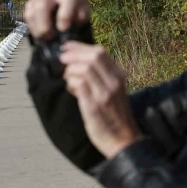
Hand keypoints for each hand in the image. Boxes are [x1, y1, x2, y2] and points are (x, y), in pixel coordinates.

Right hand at [24, 0, 90, 38]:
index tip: (63, 29)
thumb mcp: (83, 16)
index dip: (64, 15)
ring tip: (45, 38)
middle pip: (42, 5)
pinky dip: (33, 27)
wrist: (65, 15)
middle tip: (50, 37)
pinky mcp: (29, 4)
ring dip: (38, 28)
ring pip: (32, 11)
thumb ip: (81, 17)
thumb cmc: (76, 15)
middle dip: (44, 23)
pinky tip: (39, 34)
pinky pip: (27, 15)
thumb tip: (75, 20)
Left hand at [60, 41, 142, 158]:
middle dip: (73, 54)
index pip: (100, 52)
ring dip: (71, 70)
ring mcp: (104, 94)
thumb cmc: (116, 116)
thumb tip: (79, 62)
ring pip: (85, 69)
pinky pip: (80, 85)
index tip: (67, 46)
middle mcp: (114, 83)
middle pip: (93, 57)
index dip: (80, 47)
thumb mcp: (114, 91)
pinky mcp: (94, 106)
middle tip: (61, 58)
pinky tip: (71, 88)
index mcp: (119, 76)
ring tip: (67, 77)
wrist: (124, 141)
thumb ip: (102, 76)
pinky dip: (71, 83)